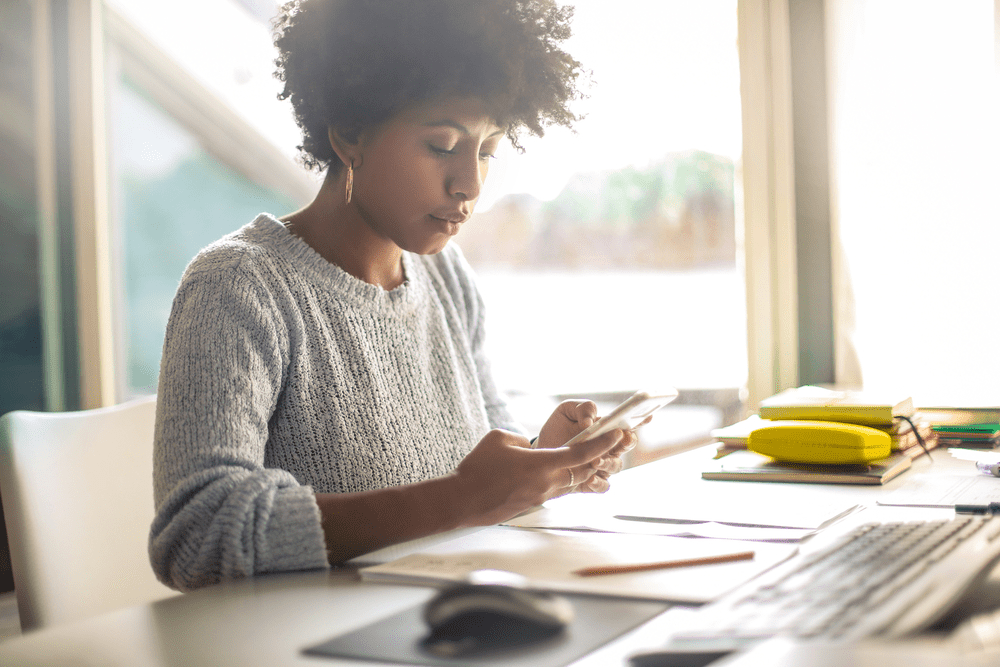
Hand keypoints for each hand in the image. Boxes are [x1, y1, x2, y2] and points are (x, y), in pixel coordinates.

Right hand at [452, 427, 623, 525]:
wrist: (463, 500)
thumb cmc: (478, 468)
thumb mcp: (501, 438)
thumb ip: (523, 440)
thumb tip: (531, 447)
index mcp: (542, 465)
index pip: (582, 454)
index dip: (602, 443)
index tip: (616, 435)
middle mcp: (547, 483)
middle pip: (584, 471)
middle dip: (597, 457)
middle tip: (605, 444)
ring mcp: (541, 496)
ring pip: (572, 483)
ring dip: (581, 470)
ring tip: (584, 457)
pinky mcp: (533, 504)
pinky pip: (557, 490)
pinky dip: (564, 480)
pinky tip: (557, 472)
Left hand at [535, 400, 648, 493]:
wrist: (541, 450)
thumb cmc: (558, 427)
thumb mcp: (566, 411)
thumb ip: (582, 409)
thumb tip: (589, 423)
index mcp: (607, 428)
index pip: (630, 423)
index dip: (642, 419)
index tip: (647, 416)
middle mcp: (610, 447)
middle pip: (628, 444)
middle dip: (627, 441)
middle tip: (620, 437)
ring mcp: (603, 465)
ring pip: (616, 466)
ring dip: (608, 462)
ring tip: (595, 460)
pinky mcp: (591, 482)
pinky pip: (603, 486)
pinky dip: (599, 483)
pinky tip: (589, 478)